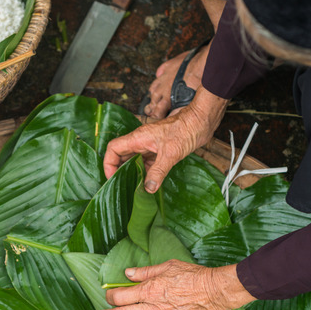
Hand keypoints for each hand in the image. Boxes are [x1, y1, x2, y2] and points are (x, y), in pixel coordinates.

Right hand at [104, 89, 227, 191]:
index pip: (113, 149)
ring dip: (133, 172)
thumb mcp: (171, 154)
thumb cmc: (186, 129)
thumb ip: (158, 172)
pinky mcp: (160, 150)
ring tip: (133, 187)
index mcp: (138, 138)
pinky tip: (149, 183)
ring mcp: (150, 145)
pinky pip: (147, 162)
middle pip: (121, 155)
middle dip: (119, 170)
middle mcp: (141, 141)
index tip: (112, 178)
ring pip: (134, 160)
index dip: (109, 163)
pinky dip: (146, 172)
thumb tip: (148, 188)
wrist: (201, 121)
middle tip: (121, 186)